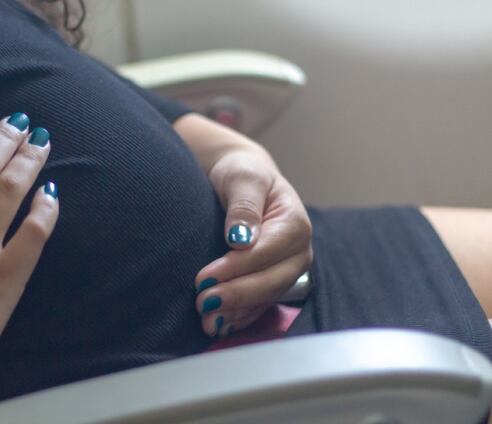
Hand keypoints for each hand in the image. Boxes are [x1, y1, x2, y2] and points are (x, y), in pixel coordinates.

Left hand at [194, 146, 311, 336]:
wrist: (243, 181)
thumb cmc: (242, 174)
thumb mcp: (242, 178)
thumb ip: (244, 206)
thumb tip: (240, 238)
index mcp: (295, 224)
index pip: (267, 252)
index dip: (236, 268)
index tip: (204, 278)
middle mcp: (298, 252)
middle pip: (270, 280)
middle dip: (236, 295)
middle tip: (203, 302)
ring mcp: (287, 270)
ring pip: (265, 297)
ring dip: (236, 312)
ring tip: (207, 320)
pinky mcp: (273, 282)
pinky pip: (260, 305)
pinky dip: (240, 317)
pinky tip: (218, 325)